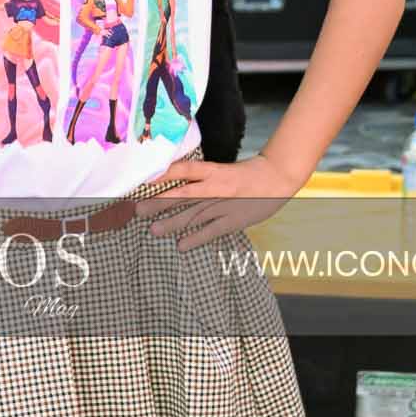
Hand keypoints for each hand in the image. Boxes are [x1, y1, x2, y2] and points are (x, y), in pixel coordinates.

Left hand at [137, 152, 304, 249]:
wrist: (277, 177)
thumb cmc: (245, 174)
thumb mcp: (221, 171)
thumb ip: (200, 179)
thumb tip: (172, 185)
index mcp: (213, 171)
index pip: (184, 170)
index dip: (163, 175)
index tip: (142, 181)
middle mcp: (216, 186)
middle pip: (184, 194)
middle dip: (160, 203)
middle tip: (138, 211)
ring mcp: (225, 204)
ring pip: (195, 214)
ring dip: (173, 223)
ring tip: (154, 231)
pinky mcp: (235, 219)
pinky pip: (213, 230)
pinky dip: (197, 238)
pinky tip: (181, 245)